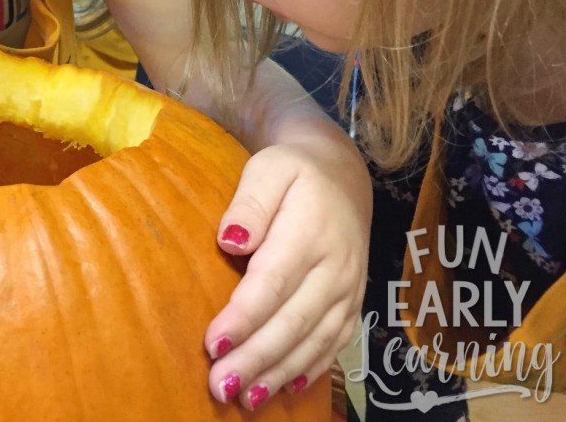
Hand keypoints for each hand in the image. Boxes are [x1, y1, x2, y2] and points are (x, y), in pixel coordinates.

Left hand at [204, 137, 370, 409]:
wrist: (343, 175)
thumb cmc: (293, 171)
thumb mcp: (268, 168)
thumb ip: (250, 201)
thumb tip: (232, 240)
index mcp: (310, 231)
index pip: (273, 282)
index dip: (244, 316)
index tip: (213, 342)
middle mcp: (335, 267)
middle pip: (293, 320)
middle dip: (256, 357)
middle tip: (220, 384)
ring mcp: (348, 289)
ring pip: (314, 340)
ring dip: (278, 372)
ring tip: (244, 398)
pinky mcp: (352, 303)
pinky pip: (335, 344)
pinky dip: (310, 370)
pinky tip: (283, 388)